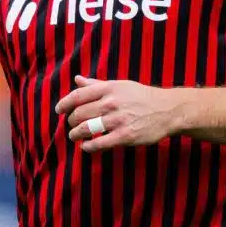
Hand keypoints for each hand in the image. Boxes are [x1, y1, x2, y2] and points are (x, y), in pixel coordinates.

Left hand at [55, 76, 183, 151]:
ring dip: (76, 134)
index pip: (78, 96)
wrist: (167, 110)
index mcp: (109, 88)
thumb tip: (77, 80)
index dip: (64, 104)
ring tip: (75, 136)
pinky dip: (88, 146)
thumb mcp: (120, 85)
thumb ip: (97, 84)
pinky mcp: (125, 136)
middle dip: (71, 121)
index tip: (59, 110)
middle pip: (80, 114)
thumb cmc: (141, 96)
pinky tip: (86, 146)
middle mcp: (112, 103)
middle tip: (71, 124)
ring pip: (87, 129)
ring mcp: (118, 120)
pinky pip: (100, 143)